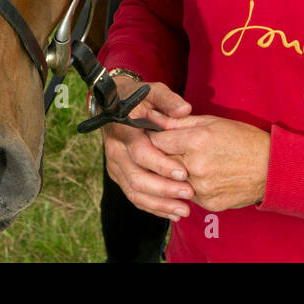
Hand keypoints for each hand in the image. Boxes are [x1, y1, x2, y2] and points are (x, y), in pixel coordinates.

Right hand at [101, 78, 194, 220]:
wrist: (113, 104)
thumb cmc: (138, 97)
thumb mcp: (152, 90)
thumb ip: (167, 99)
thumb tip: (184, 110)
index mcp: (123, 130)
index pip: (141, 153)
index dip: (161, 165)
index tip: (184, 172)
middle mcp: (116, 151)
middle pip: (137, 178)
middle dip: (164, 189)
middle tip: (189, 193)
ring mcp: (115, 166)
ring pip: (135, 192)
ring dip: (160, 204)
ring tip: (184, 210)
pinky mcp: (119, 176)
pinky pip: (134, 197)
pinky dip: (153, 208)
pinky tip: (173, 213)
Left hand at [149, 114, 269, 212]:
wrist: (272, 168)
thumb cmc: (243, 139)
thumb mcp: (212, 122)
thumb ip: (178, 121)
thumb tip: (150, 116)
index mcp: (196, 141)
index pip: (156, 141)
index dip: (154, 137)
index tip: (156, 136)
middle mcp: (195, 167)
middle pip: (161, 162)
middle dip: (162, 155)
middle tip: (172, 150)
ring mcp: (202, 188)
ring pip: (173, 180)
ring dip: (176, 173)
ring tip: (194, 162)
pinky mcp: (208, 204)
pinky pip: (189, 194)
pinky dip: (191, 186)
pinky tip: (206, 176)